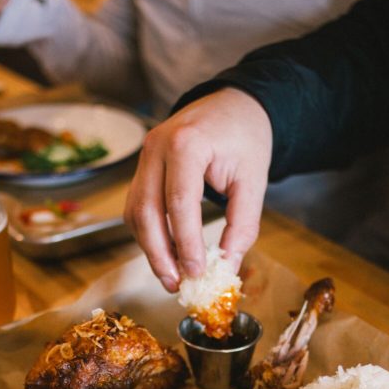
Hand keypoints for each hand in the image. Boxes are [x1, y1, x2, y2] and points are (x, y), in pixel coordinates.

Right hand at [123, 88, 271, 291]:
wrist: (233, 105)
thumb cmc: (245, 138)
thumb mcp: (253, 180)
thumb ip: (242, 225)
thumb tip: (226, 268)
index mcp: (187, 143)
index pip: (179, 202)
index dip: (185, 243)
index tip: (196, 273)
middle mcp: (157, 147)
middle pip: (147, 210)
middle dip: (159, 254)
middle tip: (176, 284)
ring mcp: (145, 156)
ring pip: (135, 212)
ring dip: (150, 248)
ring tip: (171, 276)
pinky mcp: (143, 167)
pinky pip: (137, 206)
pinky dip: (148, 233)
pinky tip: (167, 253)